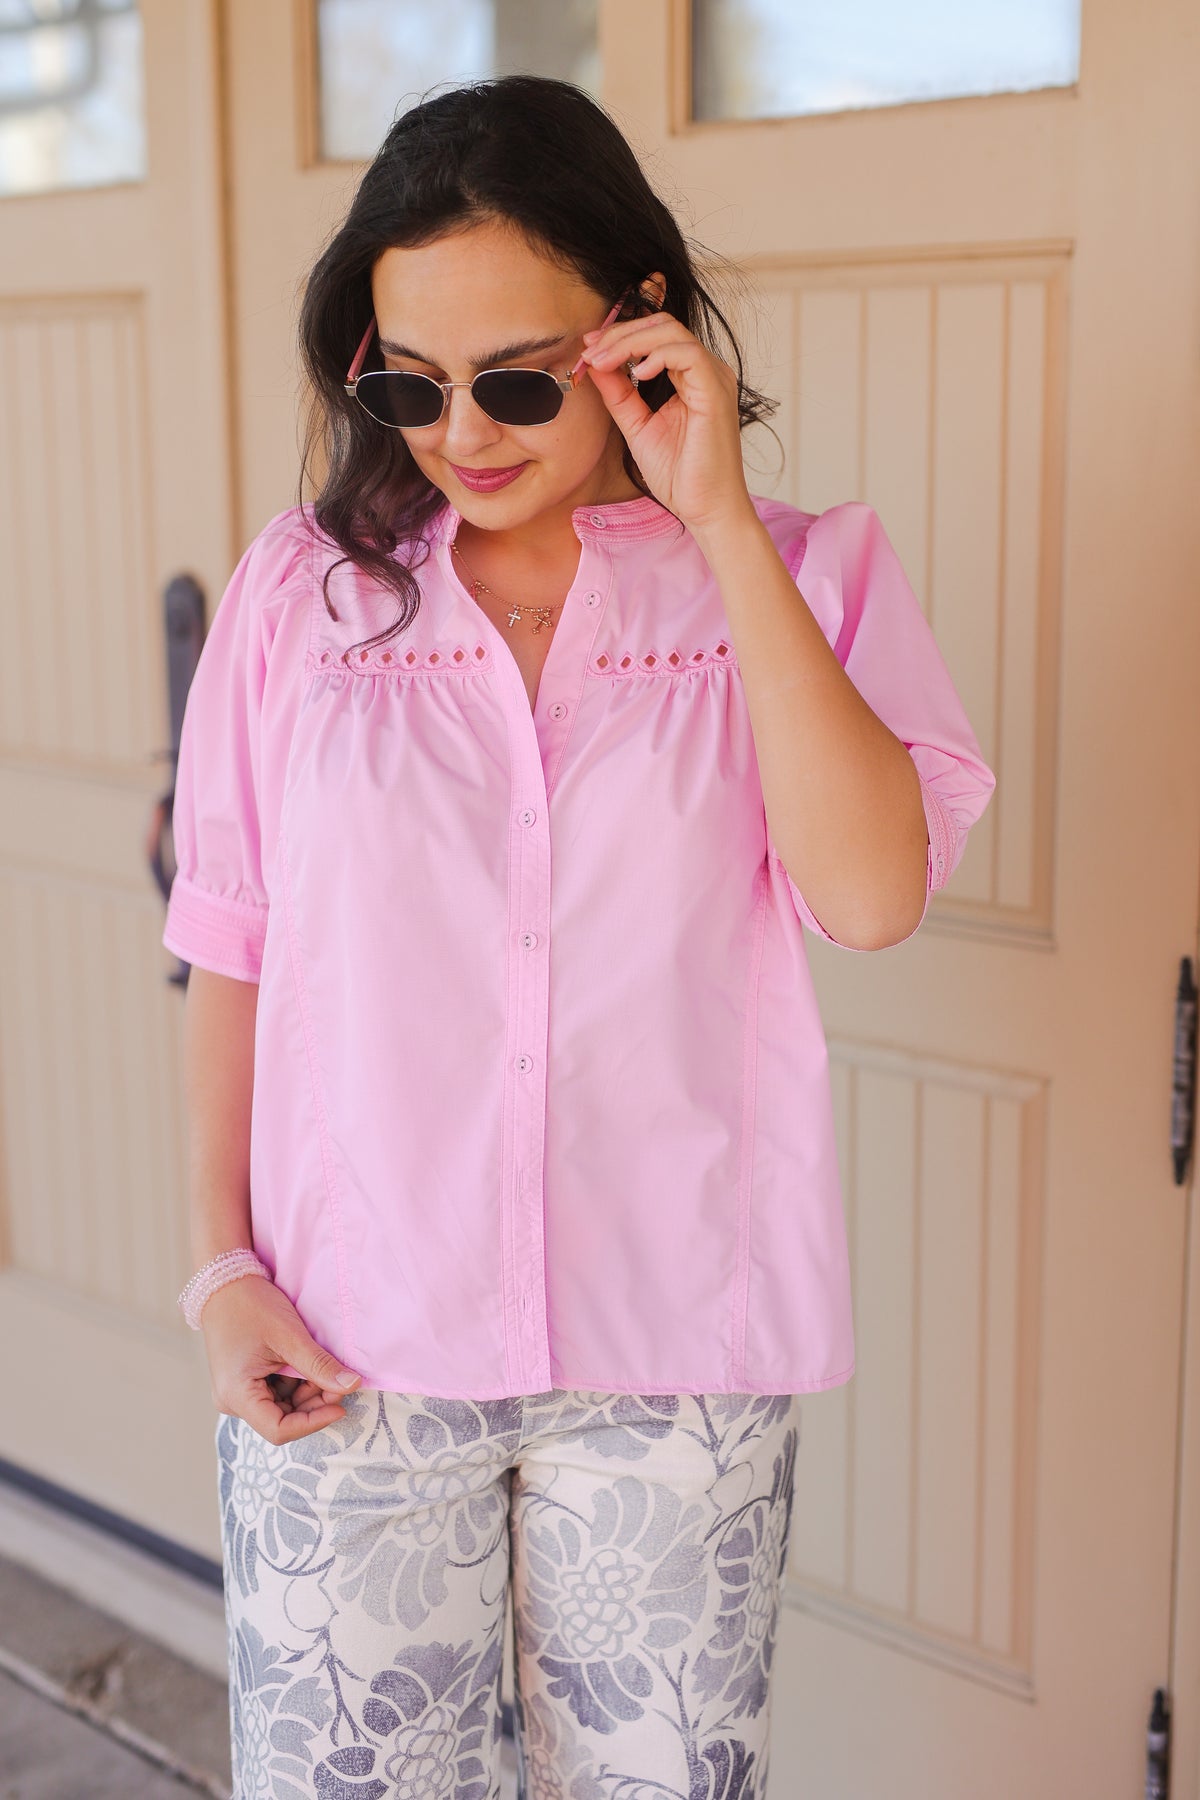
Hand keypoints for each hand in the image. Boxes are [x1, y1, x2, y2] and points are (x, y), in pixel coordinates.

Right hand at [200, 1274, 361, 1443]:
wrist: (225, 1283)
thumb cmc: (251, 1306)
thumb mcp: (290, 1336)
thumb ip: (320, 1365)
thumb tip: (353, 1386)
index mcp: (236, 1395)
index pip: (278, 1430)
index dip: (313, 1422)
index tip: (341, 1406)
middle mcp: (232, 1401)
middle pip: (282, 1419)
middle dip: (314, 1404)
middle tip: (339, 1381)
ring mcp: (236, 1393)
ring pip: (281, 1408)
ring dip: (308, 1393)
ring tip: (324, 1368)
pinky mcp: (244, 1382)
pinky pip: (275, 1394)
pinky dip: (297, 1384)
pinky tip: (308, 1366)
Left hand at [579, 310, 756, 540]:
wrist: (705, 509)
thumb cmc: (679, 475)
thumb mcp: (636, 426)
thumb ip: (618, 393)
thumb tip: (594, 363)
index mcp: (691, 377)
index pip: (655, 335)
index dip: (619, 335)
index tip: (588, 348)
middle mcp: (705, 371)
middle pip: (662, 325)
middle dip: (620, 333)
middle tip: (590, 351)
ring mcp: (714, 378)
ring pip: (671, 332)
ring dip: (630, 342)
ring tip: (602, 361)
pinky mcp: (716, 391)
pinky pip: (687, 354)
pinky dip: (657, 355)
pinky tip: (636, 373)